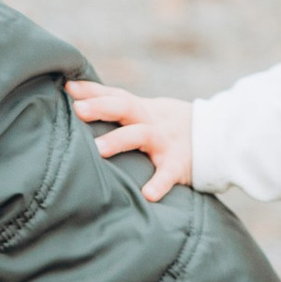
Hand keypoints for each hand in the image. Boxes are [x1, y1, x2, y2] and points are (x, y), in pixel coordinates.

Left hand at [69, 80, 196, 202]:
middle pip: (126, 108)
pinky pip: (168, 173)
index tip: (68, 87)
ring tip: (99, 150)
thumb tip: (72, 96)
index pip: (114, 94)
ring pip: (142, 135)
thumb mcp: (143, 112)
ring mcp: (164, 142)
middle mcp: (150, 121)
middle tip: (78, 110)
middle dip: (102, 107)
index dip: (92, 90)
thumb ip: (113, 106)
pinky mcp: (178, 164)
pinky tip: (148, 194)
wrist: (212, 137)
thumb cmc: (162, 125)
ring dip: (120, 140)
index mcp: (139, 109)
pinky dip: (159, 183)